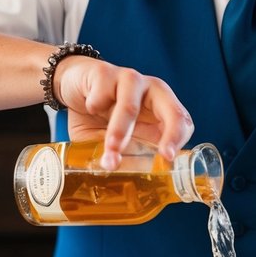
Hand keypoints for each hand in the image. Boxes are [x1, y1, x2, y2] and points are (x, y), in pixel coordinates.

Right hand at [55, 55, 194, 168]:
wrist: (72, 86)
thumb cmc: (100, 118)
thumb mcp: (116, 142)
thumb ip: (128, 157)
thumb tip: (136, 183)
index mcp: (160, 108)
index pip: (183, 122)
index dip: (180, 140)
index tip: (168, 159)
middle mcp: (150, 91)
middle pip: (172, 109)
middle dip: (171, 133)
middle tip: (163, 155)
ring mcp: (128, 79)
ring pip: (131, 106)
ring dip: (120, 132)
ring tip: (110, 153)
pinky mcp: (104, 73)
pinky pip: (103, 91)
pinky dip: (95, 105)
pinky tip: (90, 108)